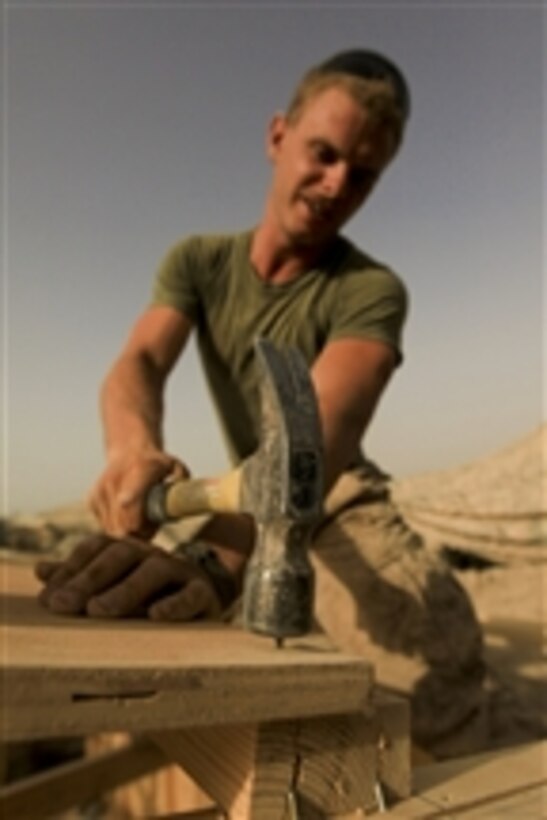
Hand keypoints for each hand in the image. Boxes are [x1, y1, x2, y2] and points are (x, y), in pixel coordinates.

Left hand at [35, 534, 222, 620]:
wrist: (204, 593)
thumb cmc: (149, 591)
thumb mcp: (115, 581)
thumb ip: (80, 576)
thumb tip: (40, 570)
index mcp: (128, 550)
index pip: (97, 549)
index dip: (71, 569)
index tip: (49, 597)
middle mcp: (151, 555)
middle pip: (121, 556)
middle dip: (90, 579)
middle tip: (65, 605)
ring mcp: (179, 571)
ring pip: (153, 572)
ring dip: (125, 590)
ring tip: (99, 610)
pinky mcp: (202, 593)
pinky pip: (190, 595)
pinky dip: (175, 605)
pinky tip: (156, 615)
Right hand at [88, 450, 189, 536]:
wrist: (129, 450)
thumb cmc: (158, 465)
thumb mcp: (176, 467)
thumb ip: (182, 482)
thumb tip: (185, 500)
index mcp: (140, 472)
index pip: (130, 498)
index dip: (134, 516)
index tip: (139, 526)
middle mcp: (115, 481)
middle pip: (124, 525)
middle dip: (140, 534)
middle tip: (152, 527)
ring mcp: (101, 491)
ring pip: (113, 530)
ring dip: (128, 532)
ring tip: (141, 519)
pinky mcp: (92, 500)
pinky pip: (105, 526)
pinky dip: (116, 526)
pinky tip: (127, 515)